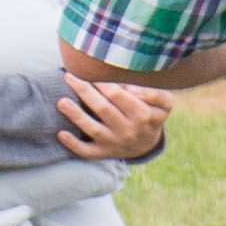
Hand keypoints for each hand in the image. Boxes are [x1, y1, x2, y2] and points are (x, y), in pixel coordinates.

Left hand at [53, 77, 170, 160]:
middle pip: (103, 109)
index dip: (102, 83)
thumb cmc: (150, 114)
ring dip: (76, 115)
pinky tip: (61, 134)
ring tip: (61, 102)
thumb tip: (132, 89)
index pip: (119, 96)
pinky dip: (73, 145)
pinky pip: (87, 152)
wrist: (146, 144)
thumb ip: (155, 93)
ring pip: (93, 129)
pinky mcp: (103, 153)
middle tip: (69, 77)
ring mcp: (115, 143)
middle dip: (84, 91)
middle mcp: (129, 131)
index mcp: (143, 116)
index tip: (90, 72)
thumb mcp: (164, 104)